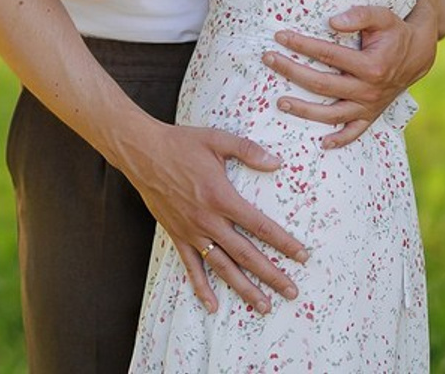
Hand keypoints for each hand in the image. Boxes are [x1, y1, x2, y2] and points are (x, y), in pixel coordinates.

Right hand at [115, 119, 307, 314]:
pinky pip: (191, 266)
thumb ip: (247, 150)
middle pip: (246, 253)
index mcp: (221, 196)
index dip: (283, 242)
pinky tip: (211, 305)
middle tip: (291, 292)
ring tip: (263, 305)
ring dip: (244, 287)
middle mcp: (208, 219)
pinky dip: (201, 287)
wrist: (143, 152)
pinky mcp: (176, 235)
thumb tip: (277, 163)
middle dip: (271, 274)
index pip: (259, 226)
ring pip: (222, 266)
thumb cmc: (181, 143)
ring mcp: (192, 231)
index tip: (302, 256)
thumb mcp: (217, 139)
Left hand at [261, 3, 437, 147]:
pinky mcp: (371, 115)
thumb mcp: (382, 17)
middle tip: (269, 59)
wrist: (417, 54)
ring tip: (280, 102)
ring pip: (333, 114)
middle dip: (292, 71)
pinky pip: (355, 132)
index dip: (303, 44)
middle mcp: (369, 90)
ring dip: (305, 110)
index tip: (280, 36)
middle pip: (323, 84)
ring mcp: (369, 105)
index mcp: (371, 65)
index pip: (329, 55)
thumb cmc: (394, 32)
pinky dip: (340, 140)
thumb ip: (359, 15)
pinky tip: (322, 143)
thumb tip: (332, 21)